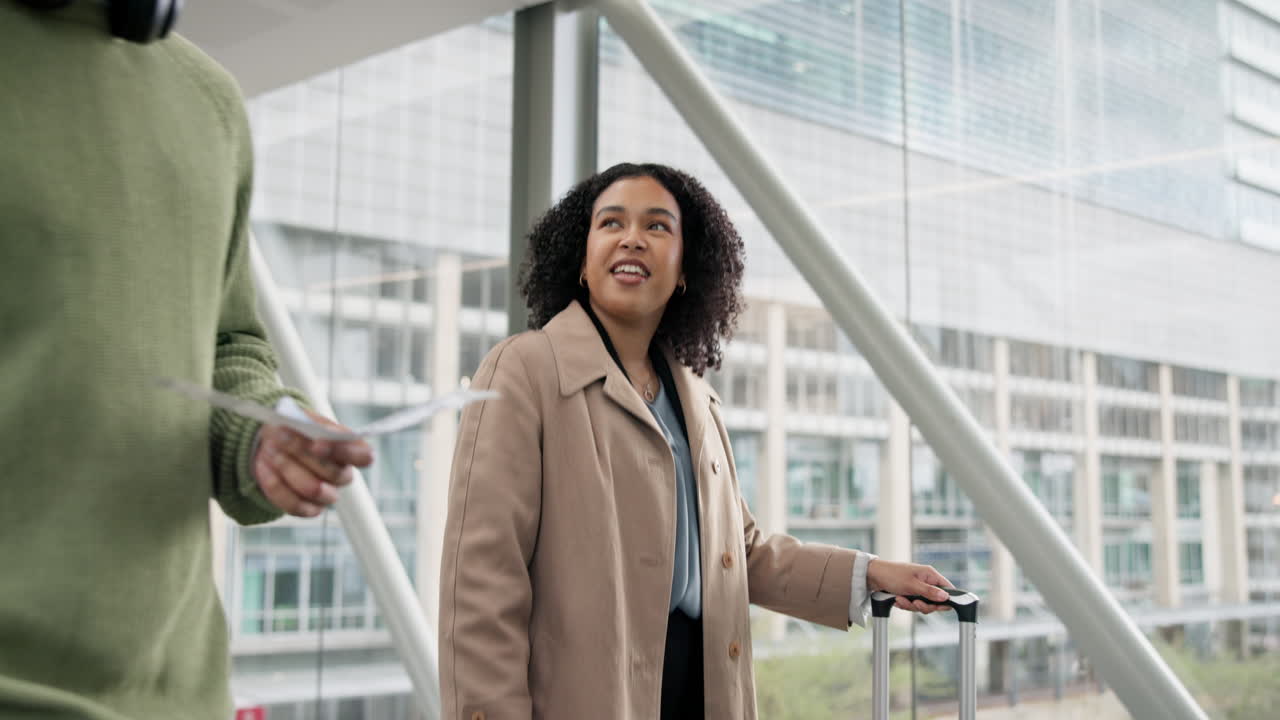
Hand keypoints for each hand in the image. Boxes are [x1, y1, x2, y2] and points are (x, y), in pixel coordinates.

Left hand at [253, 409, 373, 517]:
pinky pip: (294, 504)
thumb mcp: (305, 418)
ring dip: (288, 468)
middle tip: (280, 436)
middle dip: (304, 454)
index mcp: (352, 451)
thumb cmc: (297, 429)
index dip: (345, 452)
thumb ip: (311, 424)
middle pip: (334, 474)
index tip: (318, 443)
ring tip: (270, 450)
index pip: (365, 457)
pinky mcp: (307, 508)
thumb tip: (306, 430)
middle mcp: (343, 475)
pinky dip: (276, 485)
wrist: (275, 443)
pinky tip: (265, 467)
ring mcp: (327, 495)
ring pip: (313, 490)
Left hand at [866, 559, 952, 614]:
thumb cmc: (891, 575)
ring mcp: (917, 588)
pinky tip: (896, 600)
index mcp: (929, 574)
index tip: (940, 607)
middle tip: (915, 603)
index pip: (947, 588)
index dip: (946, 599)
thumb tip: (946, 597)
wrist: (872, 576)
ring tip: (900, 599)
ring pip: (922, 605)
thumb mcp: (912, 585)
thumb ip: (929, 592)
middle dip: (924, 605)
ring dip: (911, 605)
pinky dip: (904, 605)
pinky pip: (912, 605)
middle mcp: (925, 581)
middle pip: (935, 601)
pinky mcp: (909, 594)